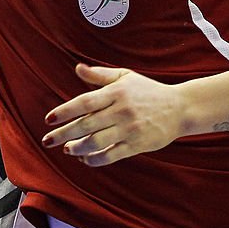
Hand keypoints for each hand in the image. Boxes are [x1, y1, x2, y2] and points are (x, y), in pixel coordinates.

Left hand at [42, 64, 182, 165]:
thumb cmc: (149, 91)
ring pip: (95, 142)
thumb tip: (77, 68)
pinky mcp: (137, 144)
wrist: (180, 107)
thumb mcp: (126, 77)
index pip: (84, 102)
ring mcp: (129, 129)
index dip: (65, 111)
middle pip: (86, 124)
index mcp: (117, 92)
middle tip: (48, 140)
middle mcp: (122, 110)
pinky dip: (94, 159)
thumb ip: (100, 75)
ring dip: (77, 147)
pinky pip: (110, 155)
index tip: (49, 119)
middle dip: (63, 133)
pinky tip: (85, 158)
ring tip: (67, 149)